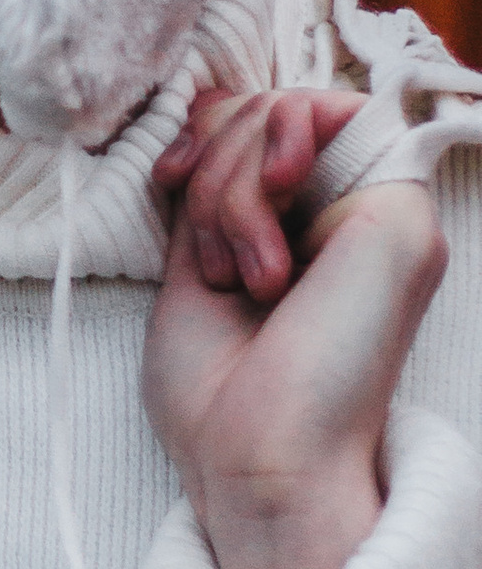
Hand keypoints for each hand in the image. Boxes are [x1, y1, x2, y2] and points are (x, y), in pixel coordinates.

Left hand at [147, 92, 446, 568]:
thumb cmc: (220, 396)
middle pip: (265, 107)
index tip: (169, 181)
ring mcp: (382, 211)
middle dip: (210, 168)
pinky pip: (314, 119)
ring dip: (226, 188)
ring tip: (238, 275)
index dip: (204, 132)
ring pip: (283, 109)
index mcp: (307, 231)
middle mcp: (352, 215)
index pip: (259, 120)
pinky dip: (255, 176)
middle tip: (211, 262)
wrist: (253, 461)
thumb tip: (207, 108)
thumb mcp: (193, 266)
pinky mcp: (399, 213)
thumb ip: (211, 189)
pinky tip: (266, 257)